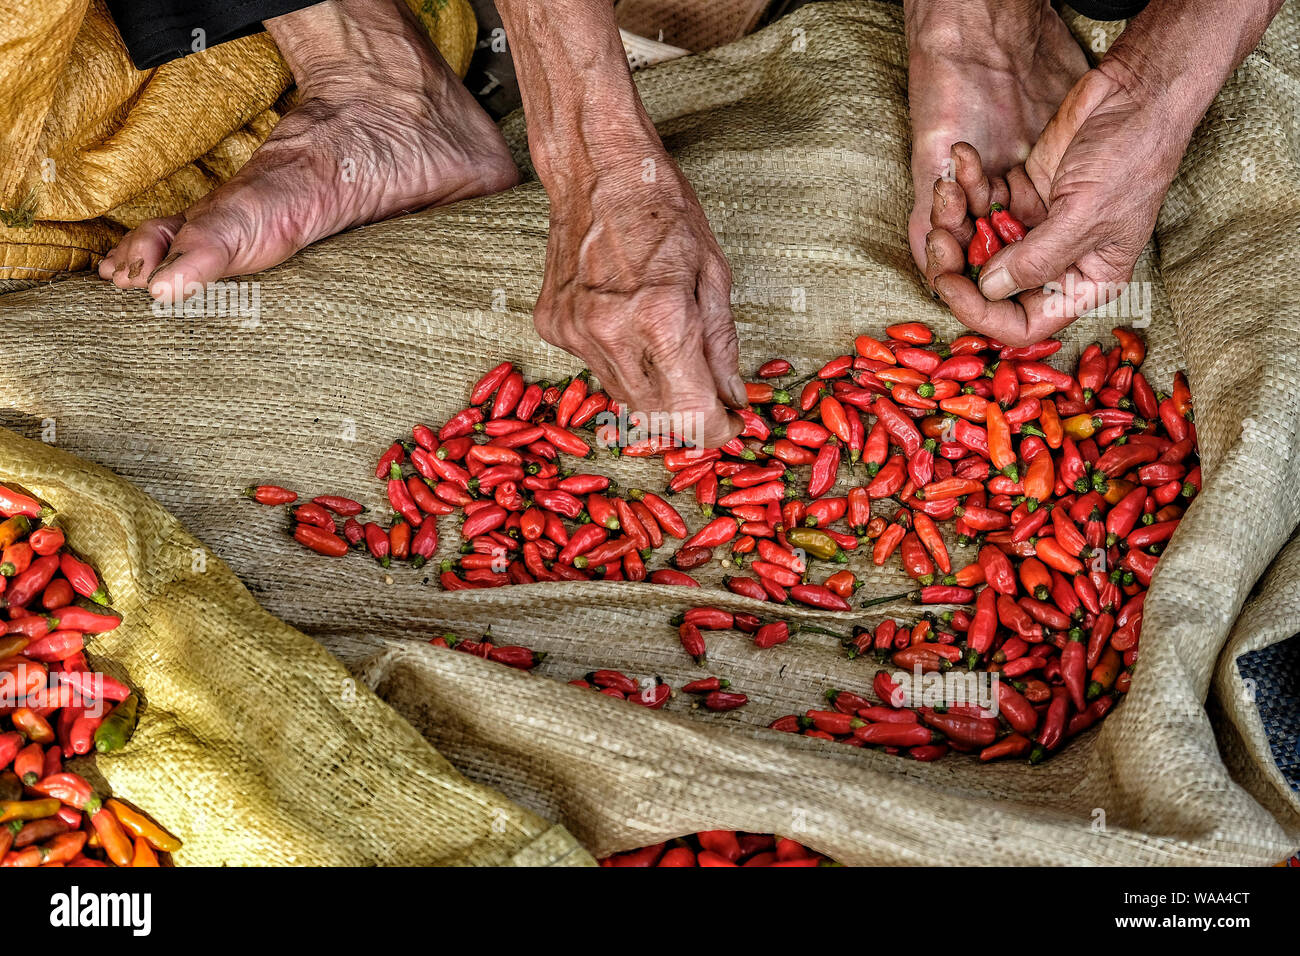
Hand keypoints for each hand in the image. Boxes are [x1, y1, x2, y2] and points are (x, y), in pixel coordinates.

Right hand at [534, 149, 744, 447]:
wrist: (596, 169)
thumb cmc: (663, 209)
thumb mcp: (714, 272)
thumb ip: (722, 344)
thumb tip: (734, 397)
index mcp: (661, 320)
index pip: (692, 414)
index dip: (717, 430)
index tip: (732, 424)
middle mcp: (612, 334)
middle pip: (656, 416)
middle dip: (689, 417)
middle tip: (711, 398)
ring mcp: (575, 333)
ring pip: (623, 397)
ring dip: (656, 393)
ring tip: (674, 357)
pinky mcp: (553, 326)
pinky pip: (594, 368)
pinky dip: (621, 364)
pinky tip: (632, 329)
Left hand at [926, 61, 1190, 345]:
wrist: (1140, 91)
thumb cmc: (1133, 155)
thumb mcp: (1087, 214)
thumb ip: (1037, 259)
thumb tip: (988, 288)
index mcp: (1082, 284)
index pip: (1021, 324)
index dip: (980, 312)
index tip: (949, 282)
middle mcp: (1055, 263)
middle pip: (988, 286)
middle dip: (955, 262)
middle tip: (938, 234)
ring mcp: (1035, 229)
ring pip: (975, 243)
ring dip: (953, 218)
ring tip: (948, 186)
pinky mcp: (1021, 194)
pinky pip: (979, 202)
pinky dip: (966, 184)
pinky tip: (963, 157)